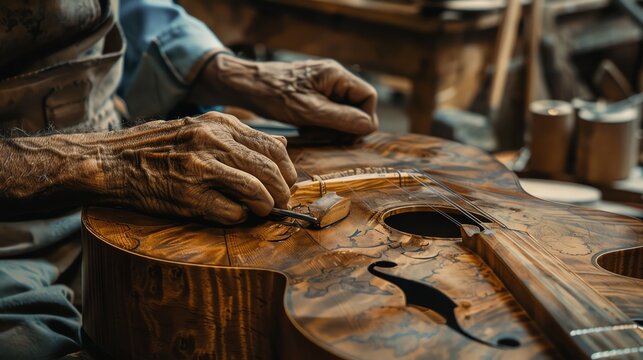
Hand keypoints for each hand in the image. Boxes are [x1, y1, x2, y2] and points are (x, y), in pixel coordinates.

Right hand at [103, 112, 296, 223]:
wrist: (112, 160)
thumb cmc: (158, 146)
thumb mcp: (201, 127)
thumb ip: (242, 137)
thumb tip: (284, 145)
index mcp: (220, 124)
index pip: (273, 147)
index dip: (287, 169)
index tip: (288, 182)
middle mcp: (212, 142)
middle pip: (269, 170)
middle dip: (282, 191)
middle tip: (281, 202)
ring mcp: (200, 168)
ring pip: (255, 190)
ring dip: (265, 205)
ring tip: (262, 210)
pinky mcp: (188, 195)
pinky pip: (230, 211)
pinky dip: (239, 217)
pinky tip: (234, 215)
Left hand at [192, 54, 377, 134]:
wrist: (244, 85)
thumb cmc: (273, 95)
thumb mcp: (309, 111)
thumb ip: (341, 118)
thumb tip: (368, 126)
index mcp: (336, 75)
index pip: (368, 97)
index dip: (363, 119)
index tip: (347, 135)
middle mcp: (333, 77)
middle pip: (357, 105)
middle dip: (345, 125)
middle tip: (325, 136)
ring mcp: (324, 85)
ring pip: (343, 111)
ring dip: (332, 126)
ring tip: (311, 131)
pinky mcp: (313, 93)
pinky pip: (328, 111)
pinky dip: (321, 123)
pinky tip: (305, 127)